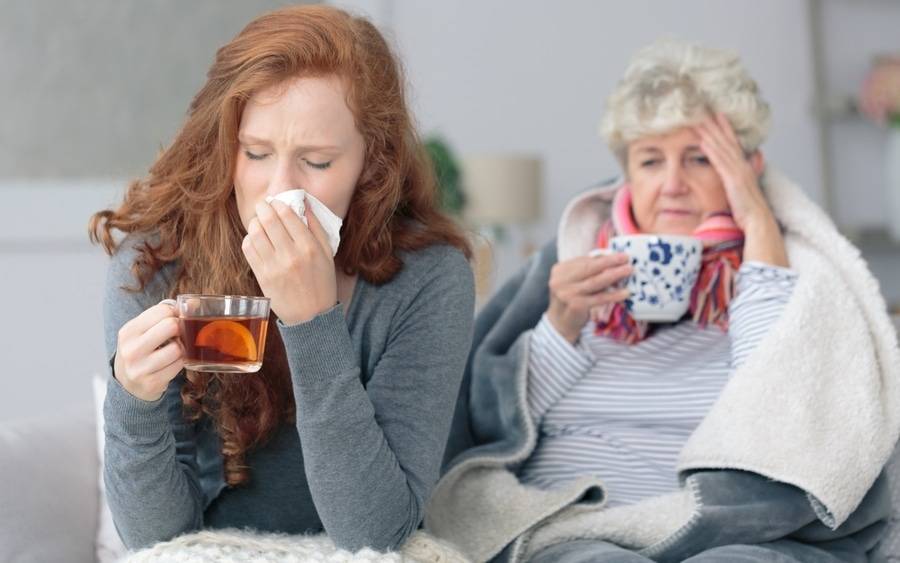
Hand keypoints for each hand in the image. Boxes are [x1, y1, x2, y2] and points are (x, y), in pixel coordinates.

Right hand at [114, 302, 184, 401]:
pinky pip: (179, 365)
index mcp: (128, 331)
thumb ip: (162, 314)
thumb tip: (196, 302)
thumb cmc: (140, 349)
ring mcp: (140, 368)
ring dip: (181, 348)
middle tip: (176, 334)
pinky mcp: (152, 382)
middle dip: (179, 328)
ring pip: (177, 348)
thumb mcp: (141, 330)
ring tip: (174, 349)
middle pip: (170, 326)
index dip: (174, 313)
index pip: (162, 311)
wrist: (127, 383)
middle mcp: (131, 349)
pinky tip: (172, 362)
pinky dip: (180, 362)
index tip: (174, 319)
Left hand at [242, 200, 336, 325]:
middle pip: (268, 220)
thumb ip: (316, 227)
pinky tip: (256, 240)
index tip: (277, 203)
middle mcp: (291, 255)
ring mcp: (274, 266)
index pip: (288, 215)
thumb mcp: (327, 254)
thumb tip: (304, 204)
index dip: (279, 204)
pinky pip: (248, 249)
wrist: (311, 316)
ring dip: (255, 223)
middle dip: (263, 207)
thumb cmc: (322, 283)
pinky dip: (249, 239)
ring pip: (255, 232)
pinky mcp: (262, 276)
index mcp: (309, 248)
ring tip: (259, 223)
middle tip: (263, 205)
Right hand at [547, 253, 631, 343]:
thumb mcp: (574, 281)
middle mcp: (560, 280)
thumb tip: (610, 258)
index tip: (619, 255)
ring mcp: (567, 293)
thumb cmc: (571, 298)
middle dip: (609, 262)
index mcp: (559, 270)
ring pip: (595, 282)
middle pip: (588, 268)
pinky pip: (599, 298)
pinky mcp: (576, 306)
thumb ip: (587, 270)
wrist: (560, 323)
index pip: (584, 260)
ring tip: (629, 270)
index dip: (602, 257)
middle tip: (626, 258)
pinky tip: (625, 292)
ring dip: (614, 275)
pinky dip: (613, 295)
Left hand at [694, 113, 788, 266]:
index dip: (725, 130)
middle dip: (716, 125)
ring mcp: (738, 172)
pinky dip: (711, 150)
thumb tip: (738, 176)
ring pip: (722, 148)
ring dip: (711, 133)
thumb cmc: (749, 214)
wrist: (759, 224)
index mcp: (744, 169)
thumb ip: (739, 182)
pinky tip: (702, 141)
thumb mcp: (742, 194)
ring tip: (699, 120)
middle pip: (727, 141)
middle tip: (705, 110)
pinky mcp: (732, 181)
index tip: (717, 116)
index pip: (733, 145)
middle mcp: (742, 167)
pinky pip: (719, 162)